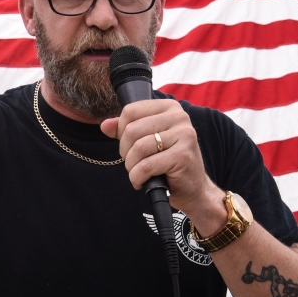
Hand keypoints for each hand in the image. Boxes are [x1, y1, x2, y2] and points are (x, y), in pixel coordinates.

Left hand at [100, 99, 220, 216]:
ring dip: (131, 166)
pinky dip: (137, 177)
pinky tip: (142, 181)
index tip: (129, 145)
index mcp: (169, 107)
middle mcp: (180, 117)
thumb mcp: (146, 141)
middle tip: (133, 163)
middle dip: (125, 151)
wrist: (193, 189)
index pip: (130, 111)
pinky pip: (146, 166)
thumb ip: (124, 129)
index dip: (121, 131)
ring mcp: (184, 135)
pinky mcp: (183, 156)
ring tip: (138, 173)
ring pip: (138, 148)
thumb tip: (105, 125)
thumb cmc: (167, 162)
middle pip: (131, 130)